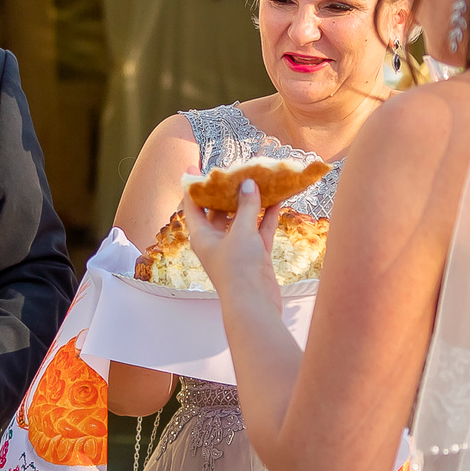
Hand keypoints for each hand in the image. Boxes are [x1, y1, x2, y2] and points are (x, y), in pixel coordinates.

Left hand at [181, 178, 280, 299]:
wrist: (254, 304)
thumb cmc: (238, 269)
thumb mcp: (241, 232)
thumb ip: (246, 206)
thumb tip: (248, 183)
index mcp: (202, 236)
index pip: (193, 206)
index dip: (193, 185)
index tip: (194, 166)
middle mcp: (216, 241)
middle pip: (218, 210)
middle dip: (227, 191)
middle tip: (235, 170)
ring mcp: (236, 248)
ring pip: (242, 219)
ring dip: (250, 202)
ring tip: (258, 179)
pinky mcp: (254, 255)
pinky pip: (259, 230)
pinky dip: (266, 216)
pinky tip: (277, 199)